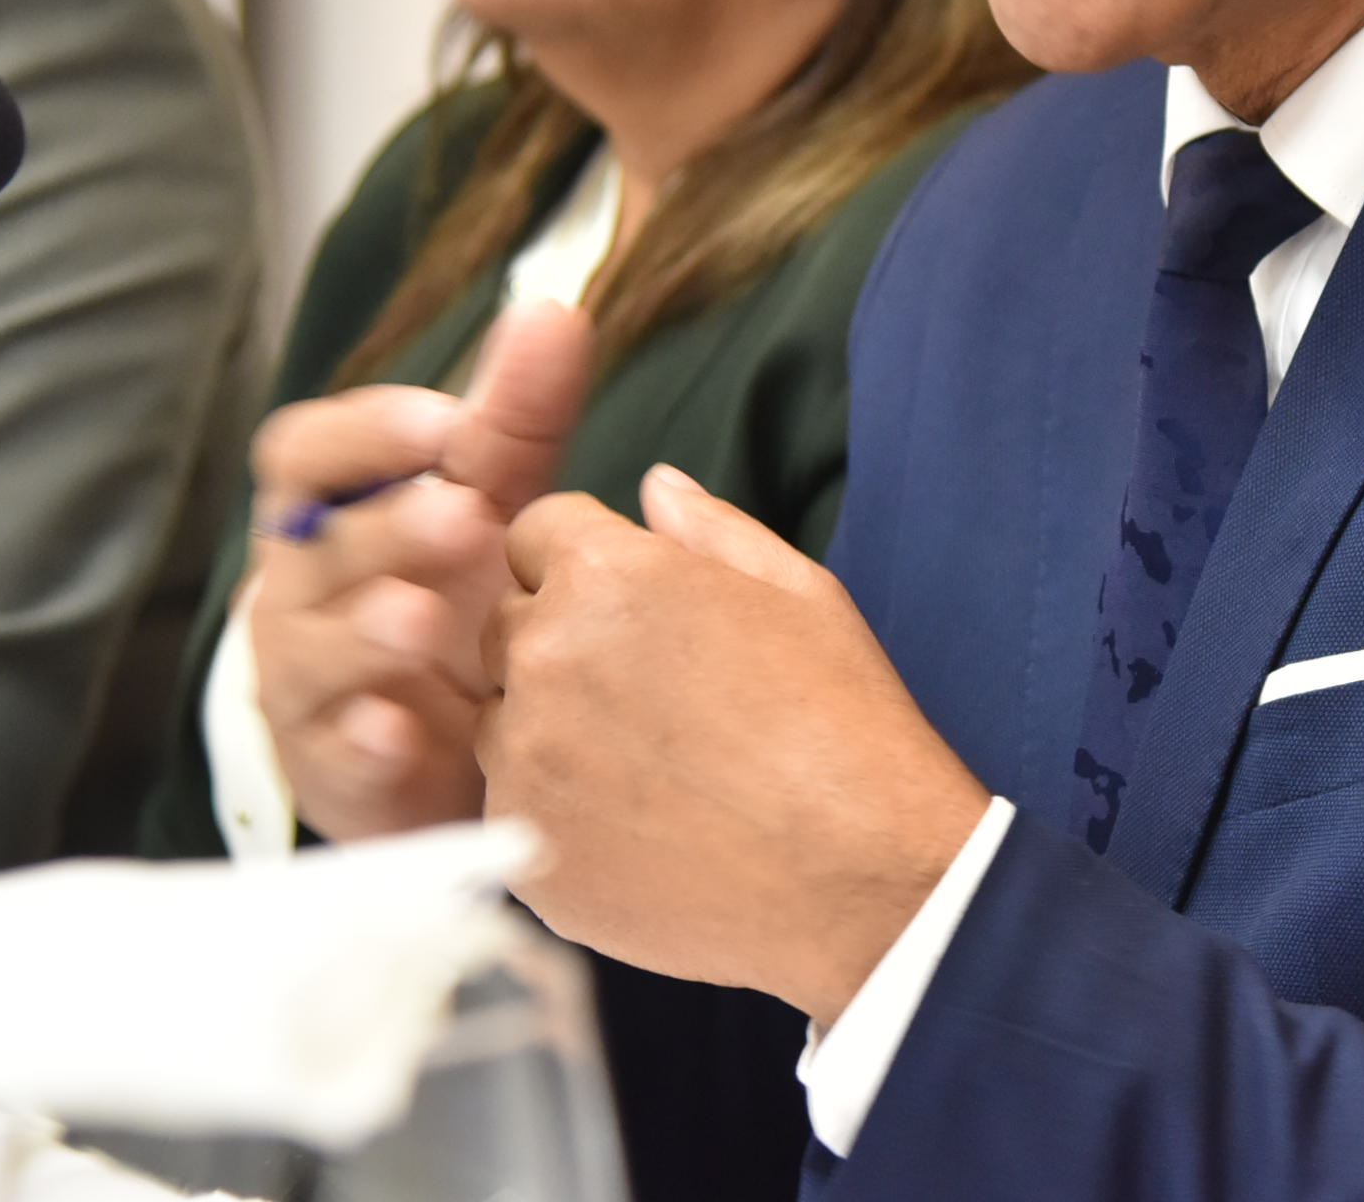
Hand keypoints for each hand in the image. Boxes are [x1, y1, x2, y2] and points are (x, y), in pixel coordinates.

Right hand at [246, 299, 594, 840]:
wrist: (453, 748)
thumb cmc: (460, 598)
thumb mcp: (493, 499)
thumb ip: (516, 413)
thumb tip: (556, 307)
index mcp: (329, 509)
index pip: (307, 452)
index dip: (368, 433)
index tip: (444, 421)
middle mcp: (299, 589)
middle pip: (318, 546)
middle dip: (388, 530)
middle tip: (467, 518)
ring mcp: (305, 682)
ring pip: (311, 649)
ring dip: (365, 633)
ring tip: (423, 622)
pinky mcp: (328, 769)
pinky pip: (331, 753)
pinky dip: (363, 742)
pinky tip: (401, 733)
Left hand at [480, 466, 992, 1024]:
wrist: (860, 878)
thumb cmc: (844, 725)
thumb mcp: (799, 592)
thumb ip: (709, 527)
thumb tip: (653, 486)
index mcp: (605, 575)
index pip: (536, 532)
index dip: (588, 563)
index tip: (641, 608)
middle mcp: (544, 658)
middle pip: (508, 622)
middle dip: (563, 639)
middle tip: (658, 692)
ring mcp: (524, 761)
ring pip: (503, 718)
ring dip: (553, 726)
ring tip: (656, 764)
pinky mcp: (522, 849)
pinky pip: (515, 805)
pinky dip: (560, 809)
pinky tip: (647, 824)